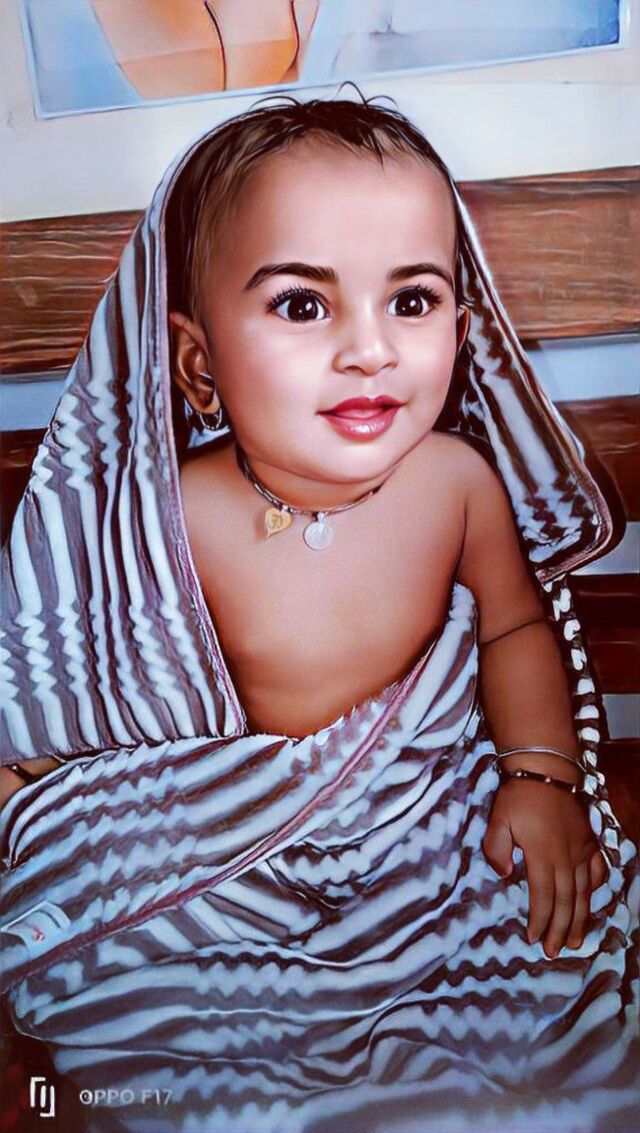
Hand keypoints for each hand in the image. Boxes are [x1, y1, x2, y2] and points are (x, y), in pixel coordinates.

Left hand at [482, 780, 607, 956]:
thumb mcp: (497, 821)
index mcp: (542, 855)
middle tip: (554, 952)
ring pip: (583, 892)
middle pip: (565, 902)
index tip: (534, 939)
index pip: (542, 897)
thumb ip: (496, 850)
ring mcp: (581, 850)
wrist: (546, 770)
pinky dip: (596, 889)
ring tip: (575, 941)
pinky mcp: (588, 841)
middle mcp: (566, 857)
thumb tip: (505, 875)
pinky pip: (597, 871)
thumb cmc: (518, 796)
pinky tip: (592, 901)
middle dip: (559, 930)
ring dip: (579, 918)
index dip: (539, 920)